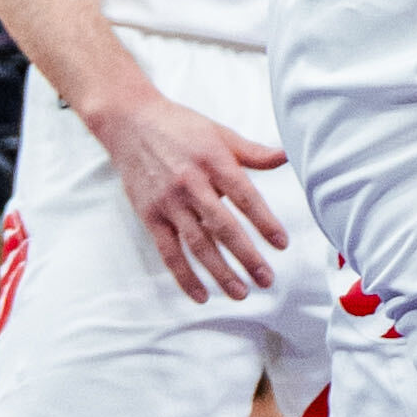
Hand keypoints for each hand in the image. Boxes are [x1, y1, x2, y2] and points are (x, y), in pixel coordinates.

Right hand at [102, 86, 292, 305]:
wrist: (130, 122)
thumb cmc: (181, 128)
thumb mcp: (220, 133)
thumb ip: (253, 152)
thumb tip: (286, 156)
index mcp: (214, 161)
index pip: (245, 197)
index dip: (265, 222)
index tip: (281, 244)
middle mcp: (192, 183)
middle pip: (223, 227)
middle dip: (247, 256)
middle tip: (267, 279)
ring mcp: (169, 202)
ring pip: (198, 244)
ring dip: (220, 272)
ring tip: (241, 292)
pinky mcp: (150, 216)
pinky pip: (169, 252)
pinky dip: (184, 276)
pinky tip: (201, 294)